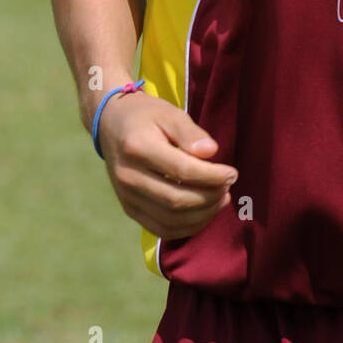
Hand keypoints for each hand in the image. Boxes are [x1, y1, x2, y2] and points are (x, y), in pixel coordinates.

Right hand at [95, 90, 238, 240]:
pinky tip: (204, 213)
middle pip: (176, 200)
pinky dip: (187, 228)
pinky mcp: (129, 209)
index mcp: (138, 148)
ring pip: (170, 220)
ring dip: (202, 215)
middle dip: (210, 197)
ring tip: (221, 199)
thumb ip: (190, 133)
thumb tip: (211, 152)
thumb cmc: (146, 116)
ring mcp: (126, 196)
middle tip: (229, 186)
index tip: (232, 173)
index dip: (212, 176)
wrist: (111, 125)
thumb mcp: (169, 113)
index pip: (182, 171)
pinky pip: (160, 229)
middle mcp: (128, 176)